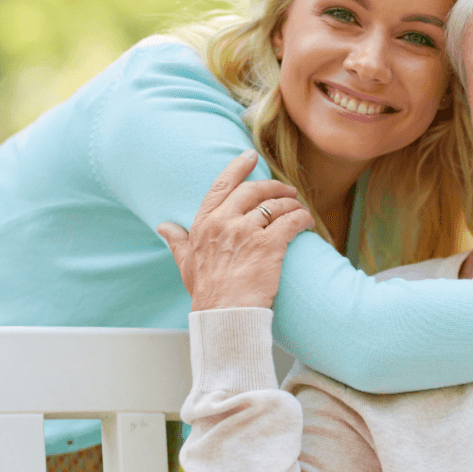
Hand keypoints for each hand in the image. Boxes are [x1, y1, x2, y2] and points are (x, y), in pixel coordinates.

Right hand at [157, 150, 314, 310]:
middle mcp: (224, 223)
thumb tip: (164, 227)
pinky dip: (303, 219)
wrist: (226, 316)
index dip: (238, 167)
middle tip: (287, 189)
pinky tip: (308, 223)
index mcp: (204, 224)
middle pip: (253, 190)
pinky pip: (291, 221)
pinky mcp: (269, 244)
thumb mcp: (186, 265)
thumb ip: (178, 242)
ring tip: (300, 209)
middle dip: (274, 186)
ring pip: (276, 205)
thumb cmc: (208, 295)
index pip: (221, 186)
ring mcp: (247, 232)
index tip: (251, 155)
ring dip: (292, 204)